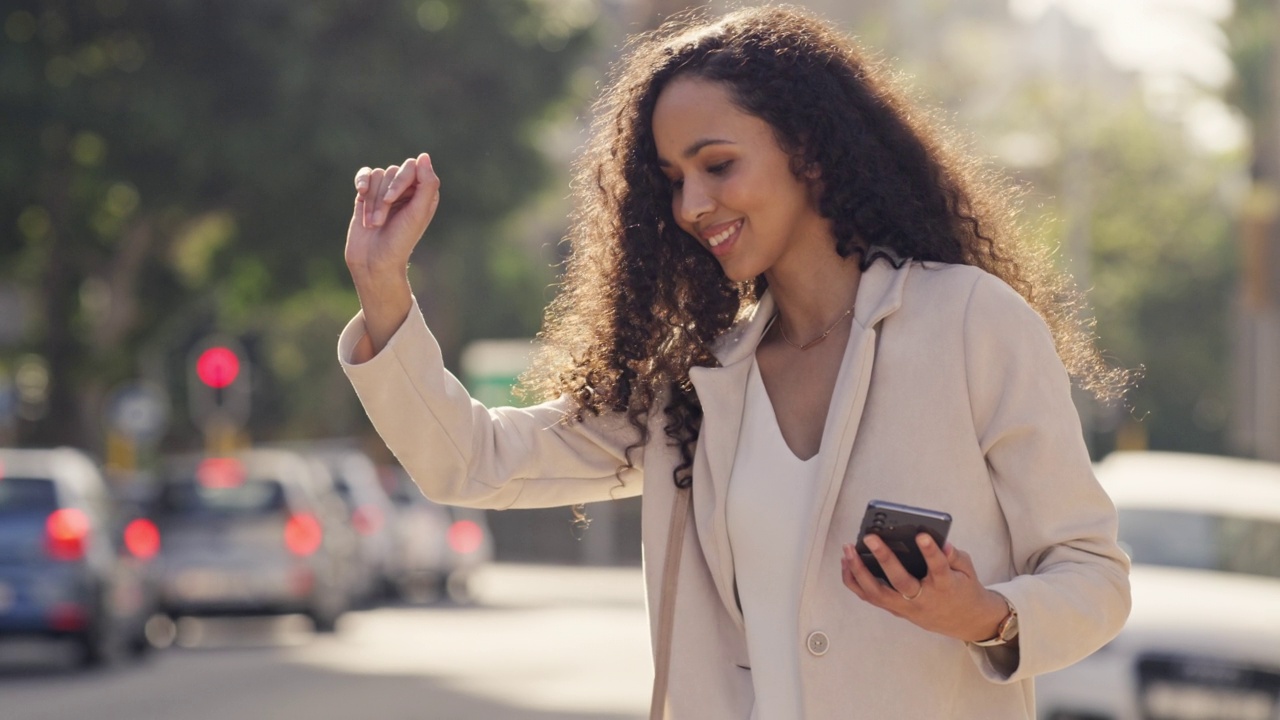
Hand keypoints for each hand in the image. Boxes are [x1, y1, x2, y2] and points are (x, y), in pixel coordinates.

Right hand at [345, 153, 440, 282]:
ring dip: (372, 201)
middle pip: (392, 171)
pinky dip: (361, 181)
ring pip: (377, 176)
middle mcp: (407, 190)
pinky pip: (365, 175)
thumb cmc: (400, 241)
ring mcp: (386, 192)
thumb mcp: (418, 213)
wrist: (374, 261)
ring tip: (373, 224)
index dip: (400, 181)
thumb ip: (427, 184)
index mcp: (424, 193)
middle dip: (383, 197)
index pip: (412, 167)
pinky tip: (360, 193)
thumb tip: (423, 156)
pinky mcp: (368, 196)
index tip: (391, 200)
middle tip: (380, 222)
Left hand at [841, 533, 1009, 642]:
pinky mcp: (895, 610)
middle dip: (884, 559)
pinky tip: (846, 563)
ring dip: (859, 571)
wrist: (965, 622)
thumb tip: (941, 541)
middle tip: (870, 537)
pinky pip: (870, 597)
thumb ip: (954, 555)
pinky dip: (855, 581)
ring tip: (848, 549)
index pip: (938, 568)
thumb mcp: (967, 570)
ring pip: (878, 593)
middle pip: (900, 582)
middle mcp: (923, 599)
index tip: (922, 535)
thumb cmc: (962, 589)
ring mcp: (906, 608)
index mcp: (945, 587)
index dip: (931, 553)